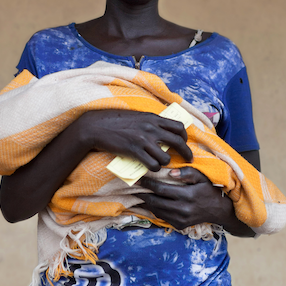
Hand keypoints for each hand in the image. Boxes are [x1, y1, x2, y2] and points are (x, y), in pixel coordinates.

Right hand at [72, 109, 192, 170]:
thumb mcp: (137, 116)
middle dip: (186, 153)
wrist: (96, 126)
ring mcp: (143, 140)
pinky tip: (150, 168)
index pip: (178, 126)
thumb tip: (162, 129)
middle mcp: (151, 128)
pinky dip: (154, 169)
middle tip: (189, 160)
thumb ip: (150, 122)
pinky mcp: (134, 151)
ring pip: (166, 158)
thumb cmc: (115, 121)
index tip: (185, 143)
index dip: (185, 137)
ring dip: (165, 163)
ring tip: (160, 163)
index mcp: (153, 118)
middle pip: (178, 142)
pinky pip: (152, 165)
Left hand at [137, 168, 232, 229]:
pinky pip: (162, 217)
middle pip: (156, 201)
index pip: (162, 189)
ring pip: (157, 211)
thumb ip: (187, 173)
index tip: (139, 179)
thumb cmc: (208, 190)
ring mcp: (180, 219)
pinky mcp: (179, 225)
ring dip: (147, 202)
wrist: (218, 210)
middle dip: (143, 194)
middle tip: (134, 187)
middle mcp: (183, 209)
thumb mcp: (201, 177)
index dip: (148, 184)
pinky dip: (155, 209)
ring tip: (140, 194)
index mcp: (188, 195)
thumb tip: (170, 172)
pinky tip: (151, 202)